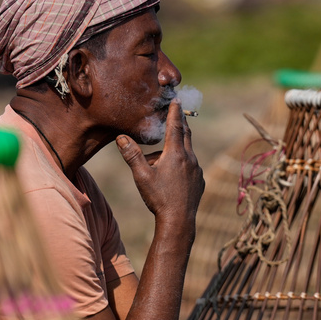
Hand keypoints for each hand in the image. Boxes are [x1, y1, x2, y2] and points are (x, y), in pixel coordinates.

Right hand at [115, 100, 203, 227]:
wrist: (179, 220)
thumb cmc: (159, 198)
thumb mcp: (141, 176)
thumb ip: (132, 155)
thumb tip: (120, 137)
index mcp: (176, 153)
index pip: (175, 125)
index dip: (175, 111)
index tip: (176, 99)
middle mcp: (190, 158)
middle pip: (185, 134)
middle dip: (179, 124)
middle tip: (176, 115)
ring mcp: (197, 170)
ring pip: (186, 153)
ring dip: (176, 150)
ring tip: (160, 161)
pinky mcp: (200, 180)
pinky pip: (191, 166)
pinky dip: (182, 164)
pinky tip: (173, 176)